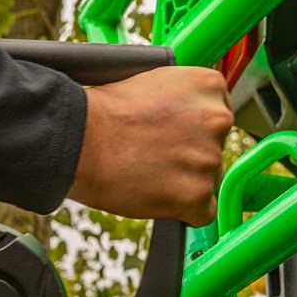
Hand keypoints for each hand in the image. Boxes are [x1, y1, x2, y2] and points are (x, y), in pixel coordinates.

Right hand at [69, 66, 232, 227]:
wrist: (79, 138)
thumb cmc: (104, 112)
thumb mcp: (152, 84)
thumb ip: (182, 100)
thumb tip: (190, 121)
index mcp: (208, 85)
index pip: (218, 115)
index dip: (192, 129)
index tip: (172, 135)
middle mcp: (217, 119)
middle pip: (215, 148)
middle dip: (190, 156)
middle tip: (156, 155)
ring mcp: (209, 159)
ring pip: (208, 180)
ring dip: (184, 183)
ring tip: (149, 173)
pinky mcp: (198, 194)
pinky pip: (203, 212)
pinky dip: (183, 211)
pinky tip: (157, 196)